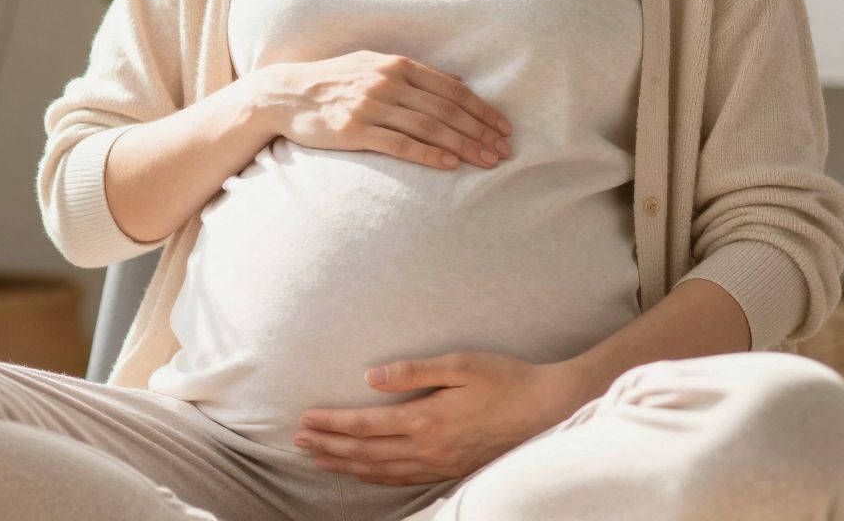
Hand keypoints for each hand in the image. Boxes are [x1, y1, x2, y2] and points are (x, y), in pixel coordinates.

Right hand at [254, 52, 513, 171]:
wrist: (285, 95)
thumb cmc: (334, 81)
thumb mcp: (373, 66)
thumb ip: (411, 75)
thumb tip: (453, 84)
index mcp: (397, 65)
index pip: (452, 89)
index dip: (482, 109)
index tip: (504, 127)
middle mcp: (388, 82)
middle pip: (446, 109)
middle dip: (481, 131)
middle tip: (505, 150)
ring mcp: (371, 106)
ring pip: (429, 127)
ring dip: (464, 145)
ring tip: (488, 161)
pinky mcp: (354, 130)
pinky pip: (400, 144)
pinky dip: (428, 154)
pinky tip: (450, 165)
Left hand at [293, 351, 593, 485]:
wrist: (546, 410)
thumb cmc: (506, 379)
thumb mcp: (461, 363)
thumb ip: (414, 370)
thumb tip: (371, 376)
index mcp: (426, 418)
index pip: (366, 424)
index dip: (332, 423)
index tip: (306, 418)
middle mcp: (427, 447)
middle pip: (365, 452)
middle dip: (328, 445)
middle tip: (298, 440)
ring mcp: (438, 463)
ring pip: (379, 471)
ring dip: (345, 464)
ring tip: (318, 457)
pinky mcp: (449, 470)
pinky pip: (401, 480)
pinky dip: (373, 477)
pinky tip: (361, 471)